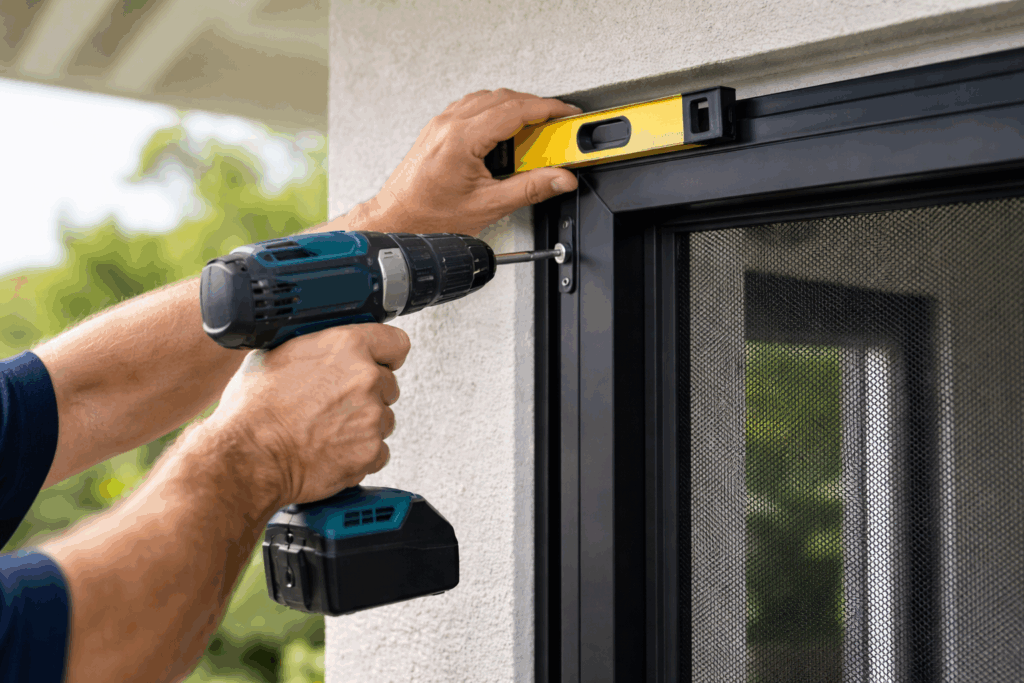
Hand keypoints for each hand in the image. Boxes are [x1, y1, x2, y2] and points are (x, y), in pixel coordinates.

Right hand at [205, 323, 410, 507]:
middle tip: (335, 404)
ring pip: (384, 419)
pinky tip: (332, 450)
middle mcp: (365, 378)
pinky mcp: (371, 451)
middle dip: (368, 394)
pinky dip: (361, 454)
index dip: (386, 354)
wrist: (247, 457)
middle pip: (389, 384)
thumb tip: (319, 347)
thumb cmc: (253, 411)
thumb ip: (313, 348)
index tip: (381, 362)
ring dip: (364, 425)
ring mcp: (371, 416)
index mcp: (346, 347)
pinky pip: (379, 451)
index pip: (396, 342)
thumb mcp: (274, 355)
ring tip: (327, 430)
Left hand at [373, 89, 581, 234]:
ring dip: (515, 107)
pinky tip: (506, 130)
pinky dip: (495, 111)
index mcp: (461, 139)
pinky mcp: (438, 128)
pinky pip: (473, 107)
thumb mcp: (489, 206)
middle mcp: (449, 124)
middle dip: (536, 107)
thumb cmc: (430, 216)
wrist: (398, 220)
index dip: (547, 109)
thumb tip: (560, 178)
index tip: (566, 113)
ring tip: (535, 128)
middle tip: (557, 124)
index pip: (515, 110)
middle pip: (503, 98)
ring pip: (487, 98)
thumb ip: (530, 188)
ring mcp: (441, 123)